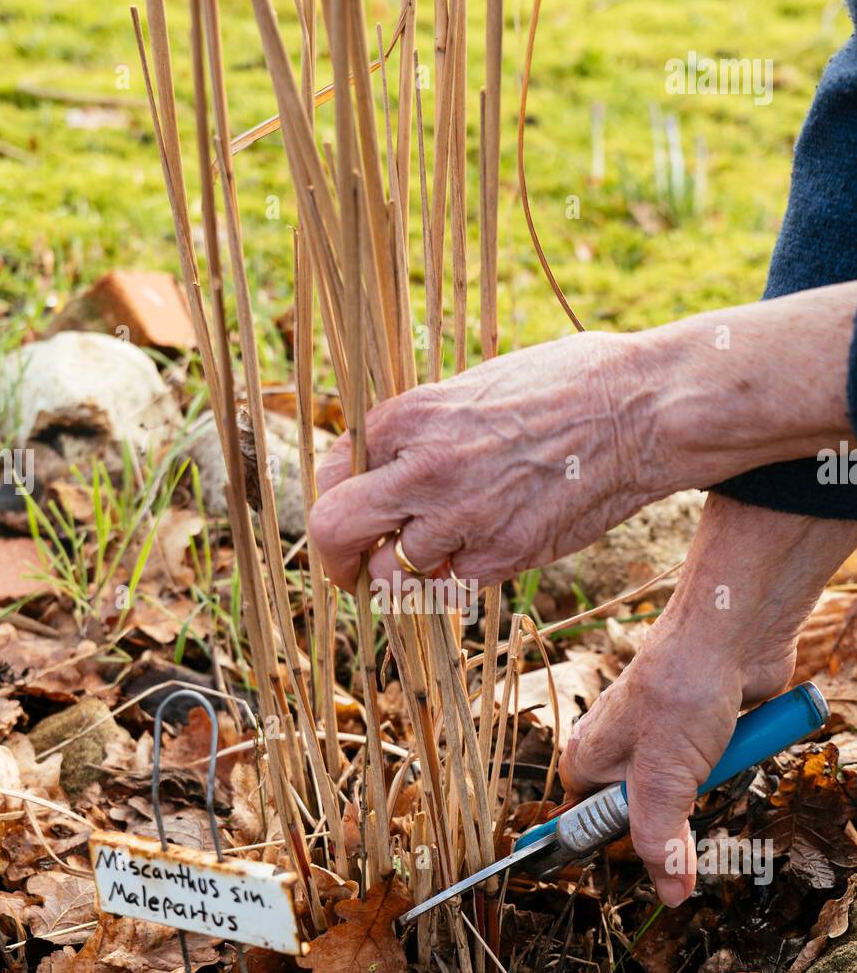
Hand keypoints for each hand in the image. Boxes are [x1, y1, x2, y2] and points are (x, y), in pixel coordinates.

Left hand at [311, 332, 660, 591]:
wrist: (642, 410)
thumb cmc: (568, 384)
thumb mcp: (475, 386)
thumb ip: (424, 429)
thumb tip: (388, 460)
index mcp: (409, 416)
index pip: (331, 474)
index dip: (337, 496)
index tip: (355, 512)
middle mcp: (423, 469)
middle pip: (335, 530)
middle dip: (335, 558)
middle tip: (350, 570)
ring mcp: (461, 518)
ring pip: (392, 575)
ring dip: (404, 575)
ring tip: (434, 559)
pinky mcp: (502, 557)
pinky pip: (452, 588)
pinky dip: (457, 580)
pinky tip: (482, 553)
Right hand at [559, 494, 856, 905]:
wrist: (733, 630)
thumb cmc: (682, 687)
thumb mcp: (661, 777)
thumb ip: (659, 839)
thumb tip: (670, 896)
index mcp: (587, 759)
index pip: (584, 825)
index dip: (610, 848)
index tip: (642, 863)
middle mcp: (618, 752)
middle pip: (639, 818)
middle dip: (671, 819)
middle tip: (687, 798)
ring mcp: (660, 743)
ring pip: (680, 797)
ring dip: (705, 788)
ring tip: (712, 756)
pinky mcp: (698, 735)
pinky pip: (709, 773)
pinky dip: (726, 765)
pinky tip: (731, 744)